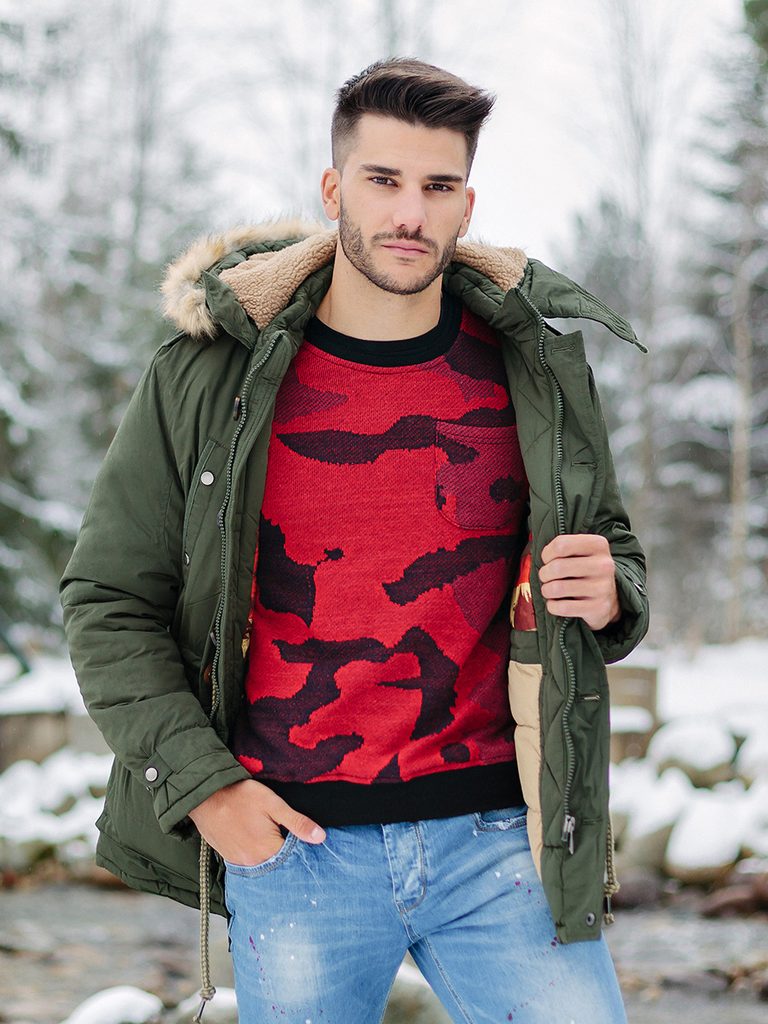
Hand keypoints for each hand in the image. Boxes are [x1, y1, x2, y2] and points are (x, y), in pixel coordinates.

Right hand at [188, 779, 325, 865]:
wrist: (204, 796)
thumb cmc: (240, 796)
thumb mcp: (272, 803)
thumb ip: (297, 822)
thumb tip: (321, 837)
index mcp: (267, 851)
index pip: (294, 859)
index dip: (301, 848)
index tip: (303, 840)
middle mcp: (253, 863)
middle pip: (278, 864)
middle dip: (286, 855)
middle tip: (286, 837)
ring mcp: (239, 862)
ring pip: (263, 864)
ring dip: (270, 856)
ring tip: (271, 838)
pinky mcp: (229, 857)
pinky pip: (249, 862)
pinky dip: (256, 855)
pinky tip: (257, 840)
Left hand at [538, 534, 620, 630]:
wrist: (608, 598)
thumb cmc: (584, 570)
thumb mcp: (579, 551)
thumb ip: (561, 547)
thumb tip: (544, 557)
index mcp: (599, 545)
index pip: (561, 544)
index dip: (547, 554)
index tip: (548, 560)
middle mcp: (604, 565)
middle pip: (557, 567)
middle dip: (544, 574)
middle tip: (546, 577)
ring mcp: (603, 588)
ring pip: (557, 588)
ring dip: (547, 590)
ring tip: (550, 590)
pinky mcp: (598, 608)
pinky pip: (563, 607)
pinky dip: (553, 606)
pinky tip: (556, 603)